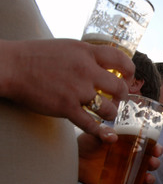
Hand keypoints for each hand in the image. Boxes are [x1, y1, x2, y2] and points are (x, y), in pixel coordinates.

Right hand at [0, 38, 134, 137]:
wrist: (11, 66)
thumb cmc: (37, 56)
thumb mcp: (68, 47)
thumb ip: (88, 56)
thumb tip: (106, 63)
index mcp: (87, 52)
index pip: (121, 60)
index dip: (130, 72)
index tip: (128, 79)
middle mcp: (86, 70)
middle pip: (120, 87)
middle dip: (122, 97)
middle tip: (117, 100)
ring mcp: (77, 90)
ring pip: (109, 109)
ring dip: (111, 114)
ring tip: (106, 113)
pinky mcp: (66, 108)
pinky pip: (91, 124)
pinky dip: (102, 132)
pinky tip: (108, 136)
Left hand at [78, 125, 162, 183]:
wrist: (74, 158)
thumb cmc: (87, 142)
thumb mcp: (96, 133)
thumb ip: (104, 132)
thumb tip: (113, 137)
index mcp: (129, 144)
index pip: (148, 146)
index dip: (156, 148)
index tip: (157, 150)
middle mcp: (130, 158)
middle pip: (149, 163)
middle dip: (155, 164)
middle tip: (152, 163)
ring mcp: (125, 172)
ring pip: (143, 177)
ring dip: (149, 179)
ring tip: (147, 179)